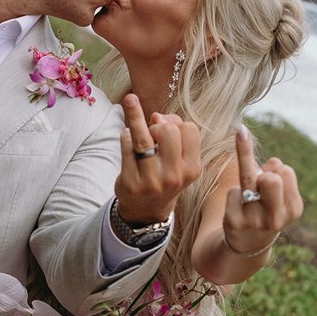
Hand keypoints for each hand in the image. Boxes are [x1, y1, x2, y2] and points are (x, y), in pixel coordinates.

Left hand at [115, 92, 201, 222]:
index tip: (167, 128)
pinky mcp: (130, 183)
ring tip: (131, 106)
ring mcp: (151, 181)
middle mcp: (173, 177)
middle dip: (158, 125)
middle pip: (168, 131)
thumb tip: (156, 117)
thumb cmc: (164, 176)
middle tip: (152, 132)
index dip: (176, 122)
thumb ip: (175, 135)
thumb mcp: (180, 161)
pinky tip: (127, 136)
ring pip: (143, 137)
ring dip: (136, 116)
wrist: (146, 209)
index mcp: (191, 169)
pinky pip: (126, 146)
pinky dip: (125, 135)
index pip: (189, 129)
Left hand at [222, 127, 302, 254]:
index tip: (271, 180)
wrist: (247, 245)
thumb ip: (274, 170)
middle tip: (261, 186)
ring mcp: (255, 222)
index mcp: (294, 209)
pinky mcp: (234, 223)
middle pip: (272, 178)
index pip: (286, 170)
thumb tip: (255, 146)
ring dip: (249, 180)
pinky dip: (234, 195)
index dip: (276, 170)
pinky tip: (237, 209)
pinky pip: (232, 191)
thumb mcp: (279, 193)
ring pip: (250, 178)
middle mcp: (277, 218)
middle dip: (265, 175)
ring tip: (250, 195)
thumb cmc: (266, 210)